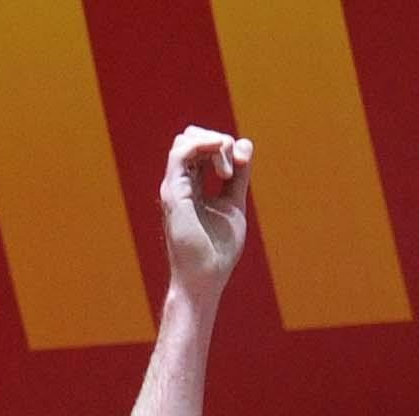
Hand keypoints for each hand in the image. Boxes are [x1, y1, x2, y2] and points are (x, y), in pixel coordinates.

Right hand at [159, 127, 252, 300]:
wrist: (206, 276)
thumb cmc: (218, 249)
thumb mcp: (234, 203)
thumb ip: (239, 176)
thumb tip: (245, 144)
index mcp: (192, 184)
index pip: (203, 146)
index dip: (226, 146)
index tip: (243, 166)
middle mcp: (180, 181)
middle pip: (192, 137)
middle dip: (220, 142)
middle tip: (236, 169)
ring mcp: (174, 185)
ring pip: (187, 140)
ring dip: (215, 145)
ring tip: (228, 173)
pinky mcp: (173, 192)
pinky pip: (181, 152)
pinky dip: (204, 147)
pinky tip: (223, 167)